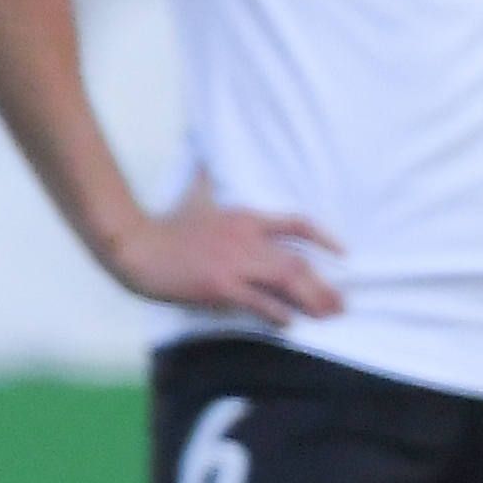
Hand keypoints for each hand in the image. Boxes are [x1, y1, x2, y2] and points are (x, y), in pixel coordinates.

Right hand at [107, 190, 343, 322]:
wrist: (137, 246)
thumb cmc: (167, 226)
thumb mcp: (196, 197)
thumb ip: (208, 180)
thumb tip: (207, 159)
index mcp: (247, 218)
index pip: (298, 225)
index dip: (326, 239)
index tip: (345, 253)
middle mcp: (248, 240)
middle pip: (299, 263)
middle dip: (325, 287)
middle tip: (342, 305)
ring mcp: (235, 264)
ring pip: (287, 282)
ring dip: (312, 301)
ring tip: (327, 316)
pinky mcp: (220, 286)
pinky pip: (259, 302)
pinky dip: (278, 313)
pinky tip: (290, 322)